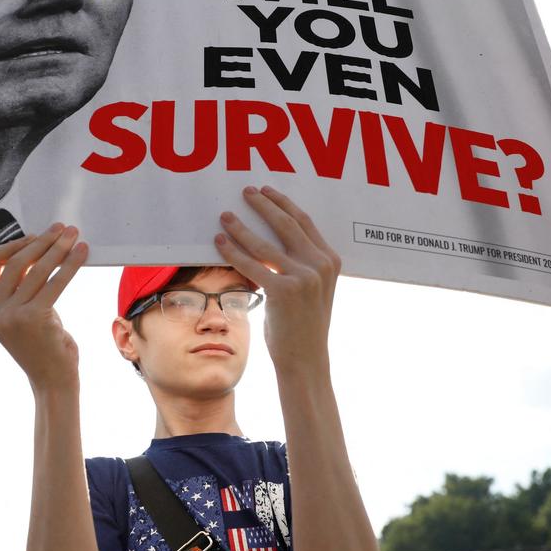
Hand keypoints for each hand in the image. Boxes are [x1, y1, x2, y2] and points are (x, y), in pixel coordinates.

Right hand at [0, 224, 88, 390]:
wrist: (52, 381)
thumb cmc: (42, 346)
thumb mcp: (22, 314)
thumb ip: (20, 288)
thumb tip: (36, 250)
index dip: (10, 245)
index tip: (35, 238)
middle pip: (15, 261)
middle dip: (41, 241)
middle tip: (61, 230)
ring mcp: (11, 315)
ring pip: (37, 269)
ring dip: (58, 248)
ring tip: (74, 236)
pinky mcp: (34, 318)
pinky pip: (56, 282)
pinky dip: (71, 265)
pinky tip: (82, 253)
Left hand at [215, 186, 339, 372]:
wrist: (305, 359)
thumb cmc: (304, 325)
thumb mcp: (312, 289)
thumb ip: (301, 264)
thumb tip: (272, 244)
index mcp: (330, 260)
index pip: (304, 222)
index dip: (283, 203)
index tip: (267, 191)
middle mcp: (320, 265)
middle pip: (286, 224)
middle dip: (263, 204)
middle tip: (245, 192)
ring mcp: (304, 277)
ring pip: (264, 243)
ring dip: (241, 226)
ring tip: (225, 215)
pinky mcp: (283, 291)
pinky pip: (251, 264)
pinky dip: (233, 251)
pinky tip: (220, 241)